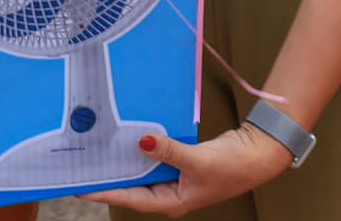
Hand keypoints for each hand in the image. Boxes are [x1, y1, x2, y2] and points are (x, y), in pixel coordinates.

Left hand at [82, 125, 292, 215]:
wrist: (258, 154)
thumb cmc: (232, 167)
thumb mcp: (197, 160)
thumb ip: (168, 151)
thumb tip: (142, 142)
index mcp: (172, 202)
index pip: (131, 199)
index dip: (106, 192)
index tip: (82, 187)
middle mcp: (170, 193)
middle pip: (133, 186)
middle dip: (110, 176)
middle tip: (85, 164)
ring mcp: (176, 178)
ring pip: (143, 170)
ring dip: (126, 160)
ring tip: (100, 149)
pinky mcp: (181, 162)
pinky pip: (155, 157)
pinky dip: (143, 148)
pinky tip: (129, 137)